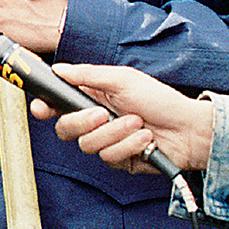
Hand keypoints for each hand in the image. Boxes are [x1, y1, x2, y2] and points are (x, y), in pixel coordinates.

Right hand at [28, 63, 214, 173]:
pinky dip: (129, 145)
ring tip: (137, 123)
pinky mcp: (118, 160)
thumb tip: (59, 69)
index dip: (44, 107)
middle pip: (65, 128)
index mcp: (91, 98)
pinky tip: (144, 139)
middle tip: (102, 114)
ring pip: (88, 144)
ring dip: (115, 133)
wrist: (188, 130)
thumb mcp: (122, 79)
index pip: (58, 104)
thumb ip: (87, 75)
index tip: (40, 109)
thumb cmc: (159, 100)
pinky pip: (109, 157)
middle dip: (83, 122)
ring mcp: (106, 141)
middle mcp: (95, 120)